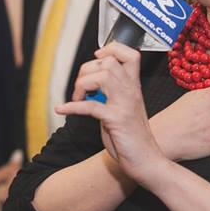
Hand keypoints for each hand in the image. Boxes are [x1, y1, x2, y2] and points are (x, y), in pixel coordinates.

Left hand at [57, 43, 167, 186]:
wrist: (147, 161)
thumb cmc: (133, 137)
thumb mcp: (124, 109)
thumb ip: (111, 95)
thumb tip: (90, 87)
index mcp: (134, 87)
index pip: (130, 54)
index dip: (112, 49)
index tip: (98, 58)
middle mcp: (131, 92)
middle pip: (109, 62)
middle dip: (87, 70)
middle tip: (81, 88)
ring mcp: (124, 105)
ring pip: (101, 77)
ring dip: (81, 86)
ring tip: (76, 99)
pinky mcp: (116, 120)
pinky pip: (90, 107)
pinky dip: (71, 107)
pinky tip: (62, 109)